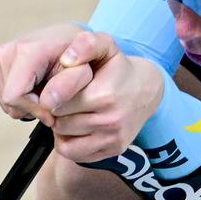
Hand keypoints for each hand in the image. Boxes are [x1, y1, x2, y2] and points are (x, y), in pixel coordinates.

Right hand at [0, 23, 84, 120]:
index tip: (52, 111)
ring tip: (44, 89)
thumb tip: (47, 103)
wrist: (65, 39)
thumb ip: (68, 86)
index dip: (34, 110)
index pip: (15, 97)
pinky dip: (20, 99)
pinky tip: (34, 87)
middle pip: (9, 103)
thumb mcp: (83, 71)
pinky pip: (3, 98)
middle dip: (32, 108)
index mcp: (26, 51)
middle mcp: (5, 52)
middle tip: (51, 98)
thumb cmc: (77, 57)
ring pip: (5, 104)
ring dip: (27, 105)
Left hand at [32, 29, 164, 163]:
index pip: (56, 103)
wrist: (148, 89)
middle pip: (59, 123)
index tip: (56, 91)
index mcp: (104, 95)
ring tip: (69, 115)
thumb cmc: (119, 68)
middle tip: (63, 103)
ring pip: (64, 142)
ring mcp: (112, 138)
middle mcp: (110, 120)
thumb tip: (66, 59)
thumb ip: (86, 44)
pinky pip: (76, 155)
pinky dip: (70, 144)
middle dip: (56, 113)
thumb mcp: (106, 46)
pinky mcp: (114, 150)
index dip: (52, 96)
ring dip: (61, 130)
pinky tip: (77, 129)